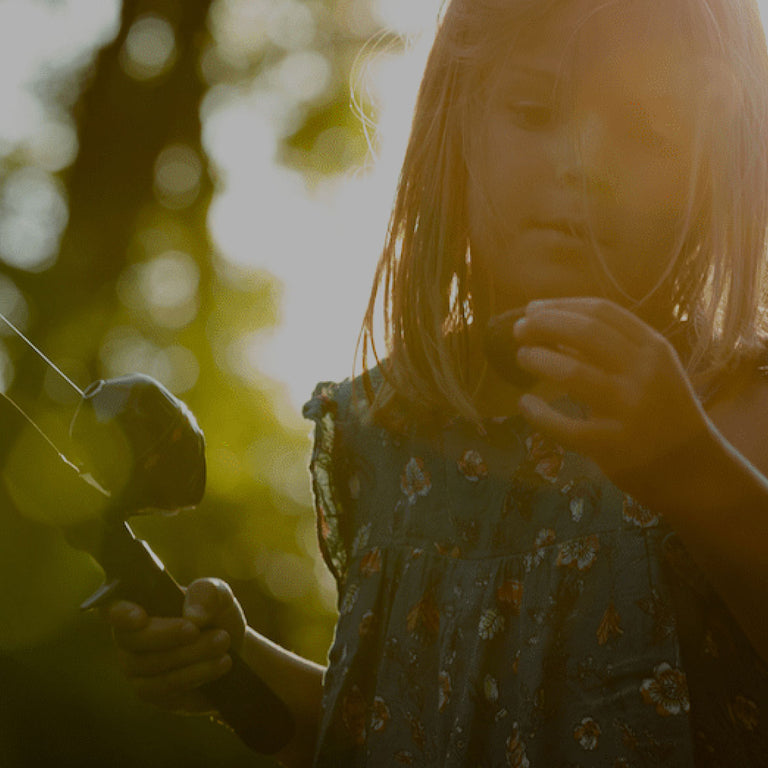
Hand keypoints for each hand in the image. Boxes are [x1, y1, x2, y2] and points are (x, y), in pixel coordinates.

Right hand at [107, 578, 246, 713]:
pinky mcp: (150, 691)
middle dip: (168, 635)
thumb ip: (206, 594)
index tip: (139, 618)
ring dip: (190, 655)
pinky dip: (195, 674)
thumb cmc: (216, 614)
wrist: (232, 650)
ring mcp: (136, 666)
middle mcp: (130, 636)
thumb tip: (193, 616)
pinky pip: (164, 687)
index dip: (119, 613)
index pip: (111, 607)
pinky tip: (220, 664)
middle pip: (130, 639)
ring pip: (150, 665)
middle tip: (197, 630)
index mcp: (140, 603)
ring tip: (223, 643)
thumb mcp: (219, 596)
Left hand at [510, 297, 713, 504]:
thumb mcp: (649, 371)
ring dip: (538, 359)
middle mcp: (645, 374)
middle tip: (519, 329)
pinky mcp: (613, 446)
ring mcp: (630, 410)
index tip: (532, 308)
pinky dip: (538, 413)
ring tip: (522, 356)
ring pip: (571, 372)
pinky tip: (525, 404)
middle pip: (585, 333)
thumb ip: (610, 348)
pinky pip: (564, 426)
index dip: (560, 305)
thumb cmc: (661, 411)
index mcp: (654, 349)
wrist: (695, 469)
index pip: (602, 312)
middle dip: (544, 324)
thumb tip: (551, 323)